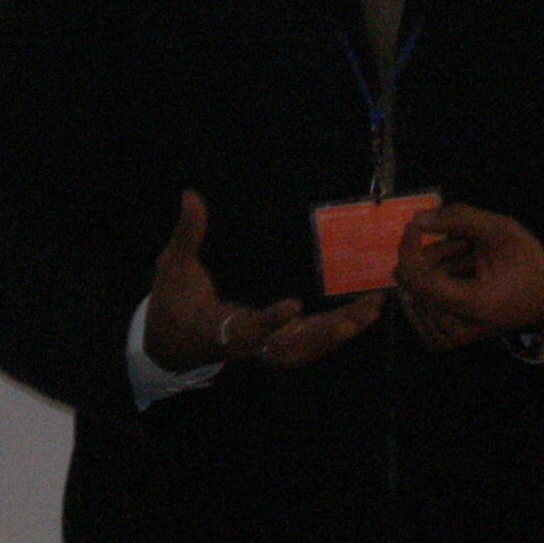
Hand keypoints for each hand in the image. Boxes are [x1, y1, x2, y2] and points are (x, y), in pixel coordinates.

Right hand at [144, 190, 383, 371]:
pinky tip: (365, 312)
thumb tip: (190, 194)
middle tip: (352, 318)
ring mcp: (263, 347)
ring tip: (371, 308)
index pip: (246, 330)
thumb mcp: (172, 266)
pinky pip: (312, 341)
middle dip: (322, 334)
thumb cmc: (173, 300)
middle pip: (288, 348)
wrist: (173, 338)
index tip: (293, 305)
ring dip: (340, 330)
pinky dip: (339, 329)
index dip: (269, 321)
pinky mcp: (276, 343)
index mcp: (217, 328)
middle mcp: (245, 345)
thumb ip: (187, 233)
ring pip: (307, 347)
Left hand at [393, 202, 543, 352]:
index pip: (418, 279)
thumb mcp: (502, 230)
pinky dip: (428, 291)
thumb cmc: (528, 263)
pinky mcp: (451, 339)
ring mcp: (454, 337)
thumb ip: (460, 219)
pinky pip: (421, 315)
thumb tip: (417, 219)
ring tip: (465, 260)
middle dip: (433, 256)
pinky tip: (448, 278)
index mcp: (472, 304)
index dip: (408, 248)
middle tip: (464, 243)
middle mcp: (459, 327)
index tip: (417, 226)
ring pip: (415, 296)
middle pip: (415, 284)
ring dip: (434, 271)